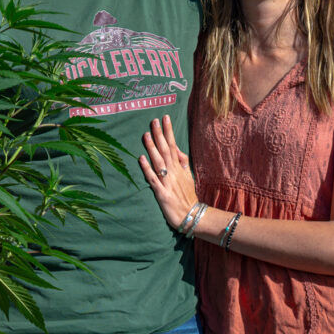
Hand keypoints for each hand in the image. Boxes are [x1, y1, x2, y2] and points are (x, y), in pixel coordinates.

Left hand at [138, 115, 197, 229]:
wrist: (192, 216)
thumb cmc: (188, 196)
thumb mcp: (189, 176)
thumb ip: (183, 162)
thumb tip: (177, 149)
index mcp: (179, 168)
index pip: (173, 145)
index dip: (169, 131)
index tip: (165, 117)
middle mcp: (173, 172)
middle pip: (165, 150)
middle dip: (160, 135)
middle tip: (154, 120)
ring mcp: (167, 182)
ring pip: (159, 162)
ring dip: (152, 148)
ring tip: (146, 135)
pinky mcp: (162, 194)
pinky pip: (153, 179)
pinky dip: (147, 169)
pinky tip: (141, 159)